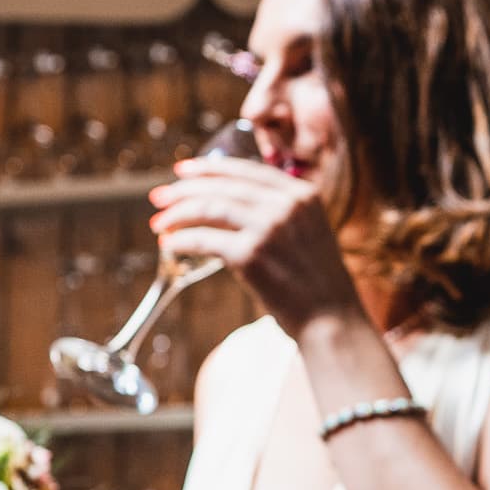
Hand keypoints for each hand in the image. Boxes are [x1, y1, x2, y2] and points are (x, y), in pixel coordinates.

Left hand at [148, 155, 365, 336]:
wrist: (331, 321)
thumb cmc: (316, 284)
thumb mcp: (308, 233)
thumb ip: (280, 214)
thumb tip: (226, 206)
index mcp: (303, 194)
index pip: (248, 170)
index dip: (210, 168)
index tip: (183, 171)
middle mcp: (287, 205)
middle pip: (223, 186)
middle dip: (184, 189)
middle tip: (158, 196)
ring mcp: (269, 228)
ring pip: (209, 208)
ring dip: (177, 214)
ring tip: (158, 224)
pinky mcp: (251, 255)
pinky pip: (204, 240)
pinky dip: (181, 241)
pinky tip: (169, 246)